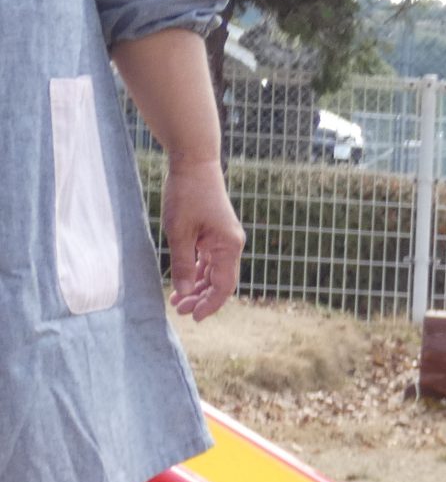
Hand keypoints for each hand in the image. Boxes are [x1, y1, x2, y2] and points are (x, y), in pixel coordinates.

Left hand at [162, 156, 243, 320]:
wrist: (195, 163)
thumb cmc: (187, 195)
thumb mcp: (179, 232)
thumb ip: (182, 264)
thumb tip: (183, 293)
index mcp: (229, 246)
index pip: (224, 285)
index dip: (210, 304)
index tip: (194, 318)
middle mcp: (231, 245)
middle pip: (221, 282)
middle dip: (201, 299)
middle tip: (179, 311)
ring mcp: (224, 239)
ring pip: (214, 272)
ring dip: (197, 287)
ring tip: (177, 301)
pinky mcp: (215, 233)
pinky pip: (209, 260)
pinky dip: (197, 272)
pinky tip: (183, 282)